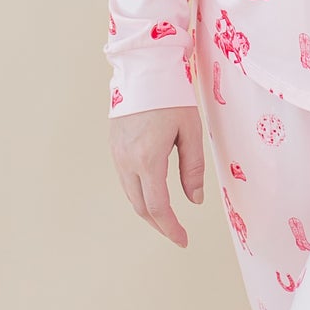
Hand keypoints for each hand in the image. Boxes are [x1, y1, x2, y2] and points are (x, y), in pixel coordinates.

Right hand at [109, 104, 204, 248]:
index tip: (183, 240)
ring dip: (148, 211)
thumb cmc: (172, 96)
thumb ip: (193, 168)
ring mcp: (117, 155)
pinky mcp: (114, 147)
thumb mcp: (191, 131)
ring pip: (131, 195)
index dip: (171, 228)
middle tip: (177, 234)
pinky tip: (153, 194)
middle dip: (160, 225)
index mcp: (148, 159)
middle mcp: (127, 161)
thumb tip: (194, 200)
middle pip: (141, 207)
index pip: (158, 207)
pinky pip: (126, 180)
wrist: (143, 69)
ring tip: (167, 218)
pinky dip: (139, 194)